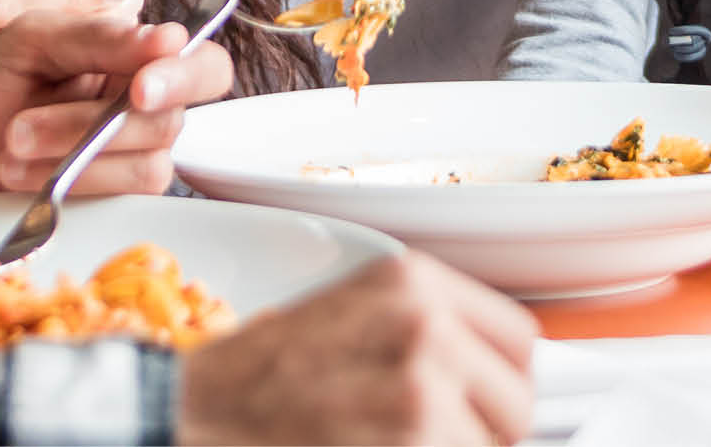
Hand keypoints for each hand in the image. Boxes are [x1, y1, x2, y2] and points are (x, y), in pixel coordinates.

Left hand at [0, 9, 232, 196]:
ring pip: (149, 158)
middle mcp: (144, 106)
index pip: (203, 64)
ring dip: (71, 149)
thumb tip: (168, 39)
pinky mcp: (115, 196)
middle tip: (23, 124)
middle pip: (170, 116)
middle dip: (91, 121)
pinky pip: (125, 192)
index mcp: (133, 57)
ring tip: (9, 141)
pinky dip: (73, 179)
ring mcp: (133, 154)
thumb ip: (94, 35)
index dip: (184, 76)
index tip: (140, 88)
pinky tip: (21, 172)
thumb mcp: (29, 42)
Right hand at [178, 254, 536, 445]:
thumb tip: (485, 374)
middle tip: (432, 439)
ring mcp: (422, 387)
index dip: (498, 384)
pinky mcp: (416, 441)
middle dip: (483, 433)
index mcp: (410, 281)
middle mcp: (425, 323)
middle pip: (517, 402)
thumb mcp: (346, 320)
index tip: (485, 407)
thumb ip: (421, 334)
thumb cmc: (253, 381)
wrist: (192, 417)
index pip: (518, 340)